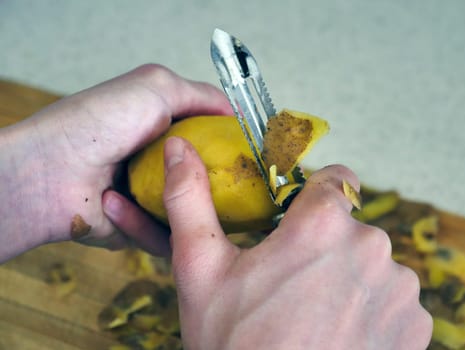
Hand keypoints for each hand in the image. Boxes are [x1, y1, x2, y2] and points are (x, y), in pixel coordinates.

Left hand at [0, 64, 231, 261]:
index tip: (252, 157)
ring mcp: (151, 200)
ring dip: (174, 207)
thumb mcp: (156, 86)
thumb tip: (236, 114)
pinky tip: (114, 202)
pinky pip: (163, 238)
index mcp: (165, 132)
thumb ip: (202, 95)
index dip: (232, 149)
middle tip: (232, 192)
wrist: (48, 173)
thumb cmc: (98, 123)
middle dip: (218, 189)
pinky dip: (142, 224)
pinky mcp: (138, 232)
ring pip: (191, 215)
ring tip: (146, 192)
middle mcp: (161, 166)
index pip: (212, 143)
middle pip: (209, 183)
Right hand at [160, 137, 432, 348]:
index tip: (298, 219)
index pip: (337, 178)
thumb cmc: (234, 346)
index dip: (314, 195)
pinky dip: (370, 310)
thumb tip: (177, 148)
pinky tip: (340, 336)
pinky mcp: (417, 326)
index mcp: (323, 224)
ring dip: (348, 277)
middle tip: (290, 283)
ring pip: (371, 263)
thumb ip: (190, 200)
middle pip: (350, 225)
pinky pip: (393, 299)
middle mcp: (372, 248)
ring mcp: (400, 290)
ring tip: (314, 315)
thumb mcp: (200, 271)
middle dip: (324, 244)